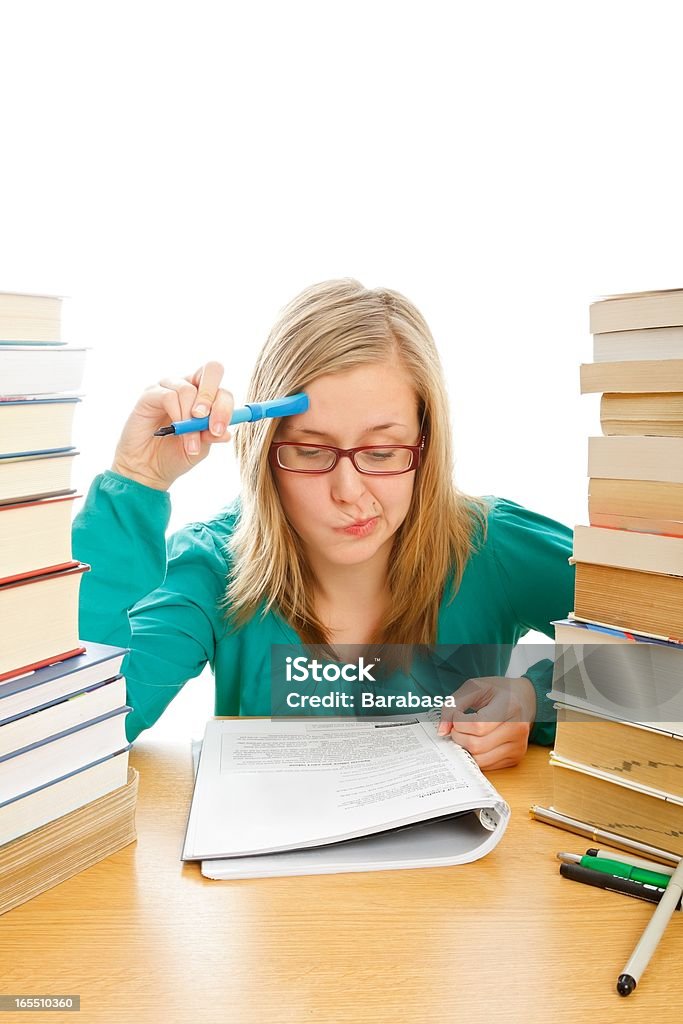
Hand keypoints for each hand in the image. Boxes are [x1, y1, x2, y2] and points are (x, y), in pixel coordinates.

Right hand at [112, 362, 233, 490]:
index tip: (219, 431)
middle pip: (211, 370)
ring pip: (188, 389)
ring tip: (188, 442)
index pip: (223, 391)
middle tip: (203, 419)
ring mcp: (169, 388)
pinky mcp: (151, 394)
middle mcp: (189, 387)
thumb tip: (227, 433)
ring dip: (190, 419)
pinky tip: (174, 431)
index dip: (225, 408)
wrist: (148, 468)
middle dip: (210, 396)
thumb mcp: (201, 449)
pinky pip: (169, 396)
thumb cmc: (175, 455)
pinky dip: (176, 415)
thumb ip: (212, 436)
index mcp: (206, 399)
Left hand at [436, 676, 536, 770]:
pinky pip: (487, 765)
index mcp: (509, 707)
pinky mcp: (515, 758)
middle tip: (457, 727)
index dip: (458, 723)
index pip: (477, 725)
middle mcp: (518, 729)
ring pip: (480, 759)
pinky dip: (475, 756)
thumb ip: (453, 705)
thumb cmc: (498, 691)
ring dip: (465, 749)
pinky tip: (475, 741)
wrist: (526, 698)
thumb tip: (441, 731)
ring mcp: (518, 746)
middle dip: (459, 737)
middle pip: (477, 745)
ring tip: (465, 734)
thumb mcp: (474, 687)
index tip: (456, 715)